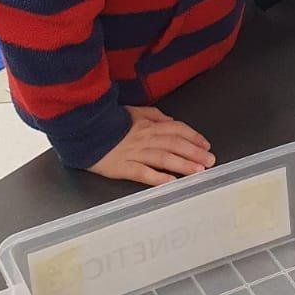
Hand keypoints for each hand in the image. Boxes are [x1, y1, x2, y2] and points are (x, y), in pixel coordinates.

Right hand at [89, 105, 214, 186]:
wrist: (84, 131)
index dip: (193, 137)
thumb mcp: (134, 111)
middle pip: (174, 144)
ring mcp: (135, 153)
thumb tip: (171, 120)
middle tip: (211, 162)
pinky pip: (143, 173)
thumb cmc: (110, 122)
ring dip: (183, 165)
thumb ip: (153, 115)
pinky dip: (158, 178)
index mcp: (148, 124)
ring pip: (163, 158)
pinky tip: (171, 183)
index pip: (176, 129)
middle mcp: (145, 138)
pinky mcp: (123, 167)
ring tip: (198, 172)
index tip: (206, 146)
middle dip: (194, 153)